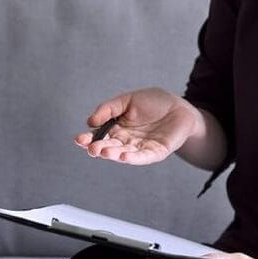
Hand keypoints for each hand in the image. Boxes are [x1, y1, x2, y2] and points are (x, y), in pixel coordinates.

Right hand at [76, 88, 201, 164]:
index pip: (99, 136)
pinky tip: (124, 157)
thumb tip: (89, 122)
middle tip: (92, 148)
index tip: (79, 139)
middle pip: (109, 147)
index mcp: (116, 128)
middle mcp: (125, 141)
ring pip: (123, 154)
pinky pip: (142, 157)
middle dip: (99, 148)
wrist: (178, 106)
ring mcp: (139, 148)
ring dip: (113, 154)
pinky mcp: (155, 152)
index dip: (88, 139)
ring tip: (104, 152)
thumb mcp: (126, 100)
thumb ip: (108, 109)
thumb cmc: (152, 102)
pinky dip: (133, 158)